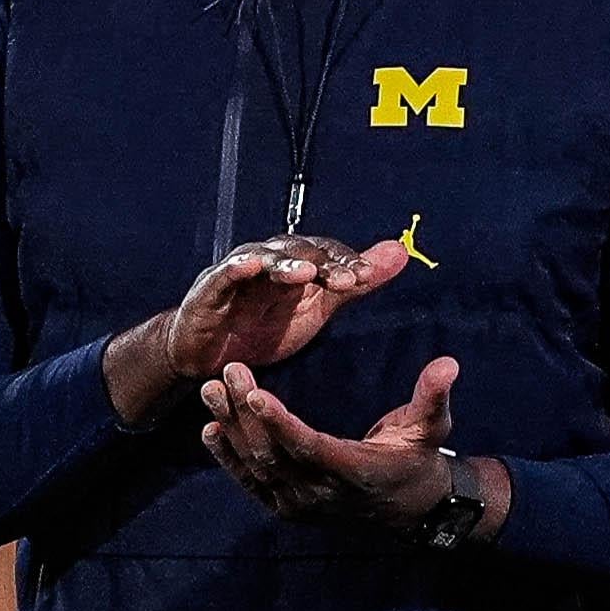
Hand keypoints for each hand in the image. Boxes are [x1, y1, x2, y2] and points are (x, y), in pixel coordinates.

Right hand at [107, 236, 411, 422]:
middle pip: (299, 252)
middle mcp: (268, 262)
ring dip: (286, 264)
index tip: (370, 276)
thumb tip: (401, 252)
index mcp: (296, 266)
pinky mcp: (209, 291)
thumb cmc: (262, 327)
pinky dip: (236, 269)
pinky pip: (224, 276)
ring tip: (306, 273)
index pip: (326, 253)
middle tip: (350, 281)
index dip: (347, 261)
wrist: (211, 358)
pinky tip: (250, 267)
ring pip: (264, 259)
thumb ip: (353, 283)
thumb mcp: (316, 309)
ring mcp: (237, 274)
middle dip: (324, 264)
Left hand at [202, 356, 496, 529]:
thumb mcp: (432, 428)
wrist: (409, 509)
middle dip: (245, 414)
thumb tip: (449, 364)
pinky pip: (251, 483)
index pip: (309, 447)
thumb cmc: (418, 458)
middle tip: (227, 372)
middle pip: (273, 454)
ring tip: (210, 390)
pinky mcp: (287, 508)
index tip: (255, 392)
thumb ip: (434, 397)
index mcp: (353, 471)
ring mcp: (300, 505)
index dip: (280, 423)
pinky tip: (210, 429)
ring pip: (256, 466)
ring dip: (230, 429)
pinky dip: (228, 458)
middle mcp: (321, 495)